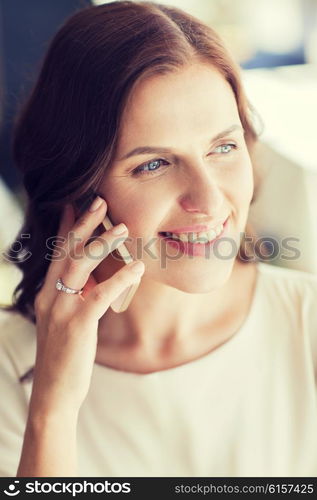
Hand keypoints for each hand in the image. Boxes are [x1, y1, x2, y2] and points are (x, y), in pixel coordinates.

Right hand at [30, 196, 143, 417]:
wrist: (55, 393)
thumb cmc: (66, 356)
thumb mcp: (68, 320)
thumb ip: (78, 297)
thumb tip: (95, 278)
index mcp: (49, 293)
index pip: (57, 253)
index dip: (68, 227)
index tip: (77, 203)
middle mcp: (50, 296)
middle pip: (66, 251)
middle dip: (83, 223)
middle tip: (100, 200)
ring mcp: (61, 309)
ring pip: (80, 266)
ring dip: (101, 244)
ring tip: (123, 227)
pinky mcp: (76, 325)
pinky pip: (100, 295)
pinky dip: (120, 279)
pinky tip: (137, 268)